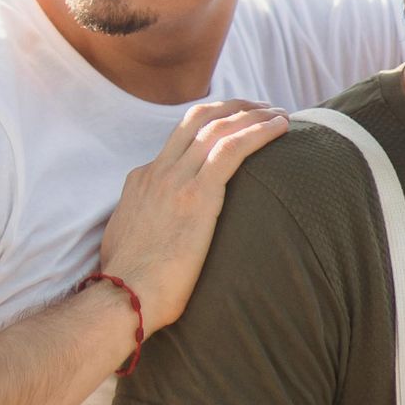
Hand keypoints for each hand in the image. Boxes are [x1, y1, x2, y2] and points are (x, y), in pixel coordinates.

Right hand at [99, 100, 287, 337]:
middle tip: (262, 107)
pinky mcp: (197, 196)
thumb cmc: (129, 286)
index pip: (180, 138)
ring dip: (253, 115)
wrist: (124, 297)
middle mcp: (157, 172)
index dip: (212, 124)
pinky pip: (233, 149)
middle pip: (199, 119)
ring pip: (219, 128)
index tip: (235, 125)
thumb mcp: (127, 242)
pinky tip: (281, 128)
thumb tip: (157, 233)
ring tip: (280, 114)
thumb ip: (144, 225)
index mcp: (141, 180)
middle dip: (234, 106)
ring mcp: (175, 181)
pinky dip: (259, 132)